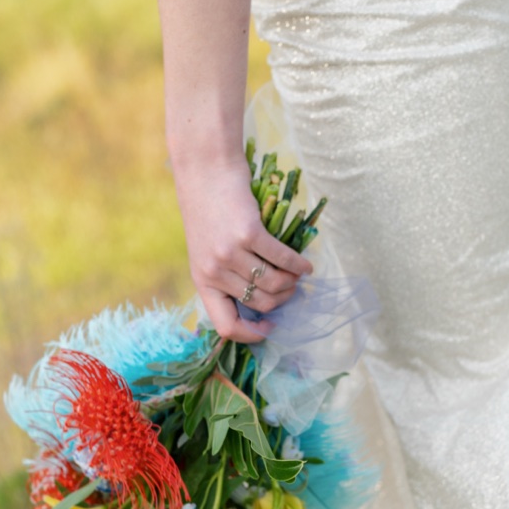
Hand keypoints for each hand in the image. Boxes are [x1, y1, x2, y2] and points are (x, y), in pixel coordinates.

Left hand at [174, 153, 312, 343]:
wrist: (205, 174)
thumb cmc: (209, 213)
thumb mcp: (208, 252)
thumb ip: (228, 276)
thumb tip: (266, 301)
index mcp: (202, 281)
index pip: (226, 326)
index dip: (252, 334)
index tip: (270, 326)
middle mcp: (214, 271)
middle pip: (261, 304)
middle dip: (283, 300)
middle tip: (292, 288)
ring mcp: (230, 253)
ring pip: (274, 284)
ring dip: (293, 283)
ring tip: (299, 275)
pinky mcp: (248, 233)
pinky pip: (282, 259)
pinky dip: (299, 265)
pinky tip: (306, 264)